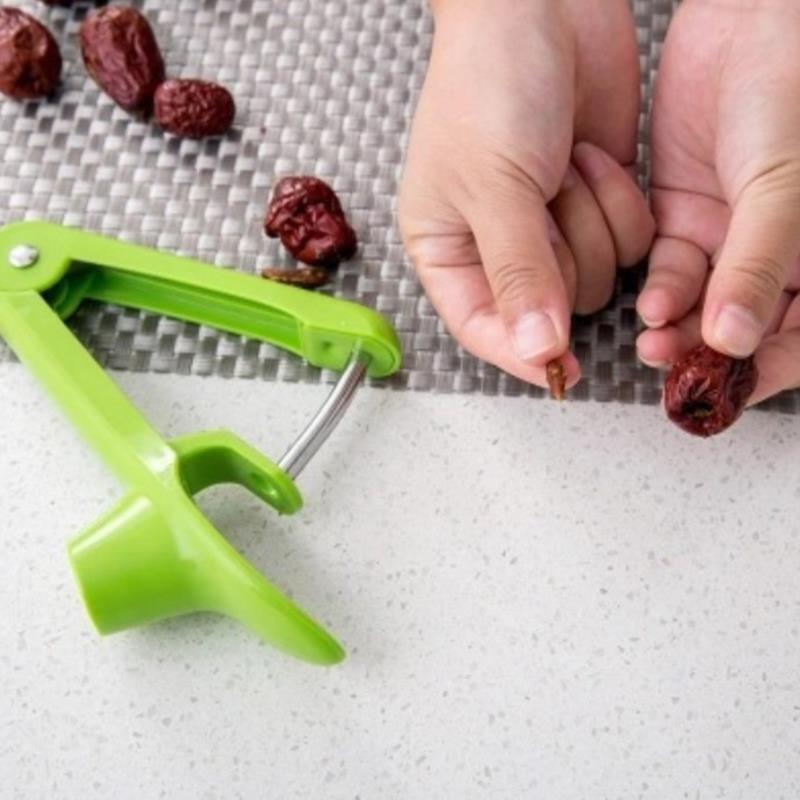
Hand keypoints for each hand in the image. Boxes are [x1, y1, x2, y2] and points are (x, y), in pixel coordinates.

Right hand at [398, 0, 653, 388]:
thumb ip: (518, 273)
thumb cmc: (487, 84)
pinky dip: (621, 203)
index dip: (520, 355)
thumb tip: (537, 348)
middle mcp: (499, 249)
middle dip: (562, 252)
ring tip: (564, 163)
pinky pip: (632, 245)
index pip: (482, 329)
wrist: (543, 4)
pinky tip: (591, 157)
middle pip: (550, 309)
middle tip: (546, 197)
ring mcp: (552, 229)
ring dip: (592, 220)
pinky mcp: (598, 206)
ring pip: (596, 281)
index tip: (561, 370)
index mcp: (447, 250)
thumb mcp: (494, 186)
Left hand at [637, 0, 799, 404]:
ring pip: (701, 302)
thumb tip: (735, 343)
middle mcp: (776, 253)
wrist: (750, 20)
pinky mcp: (688, 212)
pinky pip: (671, 266)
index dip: (765, 370)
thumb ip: (759, 267)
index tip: (725, 390)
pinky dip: (660, 289)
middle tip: (674, 366)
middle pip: (742, 327)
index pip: (797, 337)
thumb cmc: (793, 91)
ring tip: (653, 341)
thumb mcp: (784, 189)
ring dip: (677, 328)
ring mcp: (731, 235)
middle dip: (707, 353)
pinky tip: (649, 301)